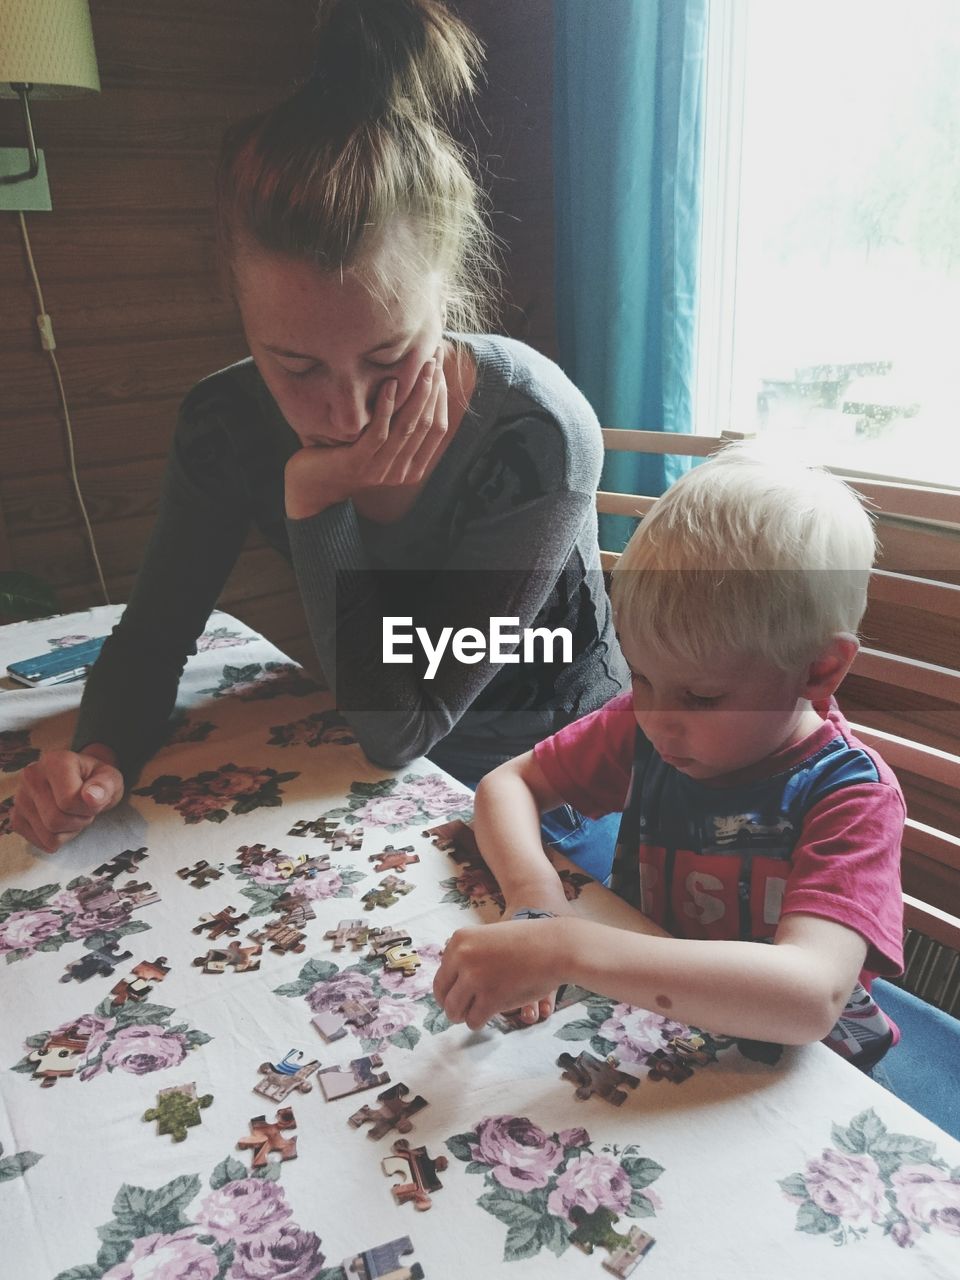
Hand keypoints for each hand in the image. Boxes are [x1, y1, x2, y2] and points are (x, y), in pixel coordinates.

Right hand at [12, 746, 123, 852]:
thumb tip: (91, 797)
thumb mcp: (110, 779)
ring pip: (48, 835)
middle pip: (55, 821)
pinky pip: (40, 843)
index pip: (68, 801)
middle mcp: (31, 776)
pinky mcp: (16, 817)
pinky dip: (56, 839)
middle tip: (83, 809)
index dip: (88, 808)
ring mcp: (19, 798)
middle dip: (78, 821)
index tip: (94, 799)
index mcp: (54, 761)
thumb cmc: (96, 781)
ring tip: (72, 813)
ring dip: (68, 831)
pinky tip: (61, 822)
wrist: (81, 782)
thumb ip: (105, 786)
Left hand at [284, 346, 448, 517]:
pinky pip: (378, 433)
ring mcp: (379, 469)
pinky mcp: (358, 463)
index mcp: (412, 468)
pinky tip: (389, 383)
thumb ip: (399, 428)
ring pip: (406, 427)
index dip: (441, 397)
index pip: (437, 428)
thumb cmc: (345, 456)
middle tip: (432, 357)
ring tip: (418, 365)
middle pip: (424, 424)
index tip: (439, 368)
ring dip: (415, 393)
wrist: (312, 485)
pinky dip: (386, 407)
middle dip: (431, 388)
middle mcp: (400, 472)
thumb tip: (419, 390)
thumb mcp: (379, 443)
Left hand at [433, 918, 565, 1030]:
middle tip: (465, 1010)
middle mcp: (462, 958)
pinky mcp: (490, 998)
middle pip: (443, 995)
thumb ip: (468, 956)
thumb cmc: (526, 943)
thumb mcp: (487, 938)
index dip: (449, 990)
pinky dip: (479, 1022)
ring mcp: (475, 978)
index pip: (441, 975)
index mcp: (459, 941)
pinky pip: (473, 1020)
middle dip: (453, 1006)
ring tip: (477, 1013)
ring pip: (454, 1011)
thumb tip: (449, 986)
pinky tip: (489, 1015)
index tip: (460, 995)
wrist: (555, 947)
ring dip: (464, 1016)